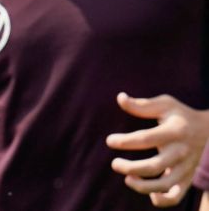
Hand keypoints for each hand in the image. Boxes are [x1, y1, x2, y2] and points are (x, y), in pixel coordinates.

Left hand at [106, 92, 208, 206]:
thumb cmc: (180, 115)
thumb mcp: (165, 105)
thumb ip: (142, 105)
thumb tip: (120, 97)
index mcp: (174, 131)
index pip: (146, 139)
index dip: (125, 141)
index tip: (110, 141)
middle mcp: (181, 151)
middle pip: (154, 166)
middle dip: (130, 168)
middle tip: (115, 164)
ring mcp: (186, 167)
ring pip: (164, 185)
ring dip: (142, 186)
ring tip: (128, 178)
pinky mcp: (187, 178)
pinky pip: (176, 196)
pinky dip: (162, 200)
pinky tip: (149, 194)